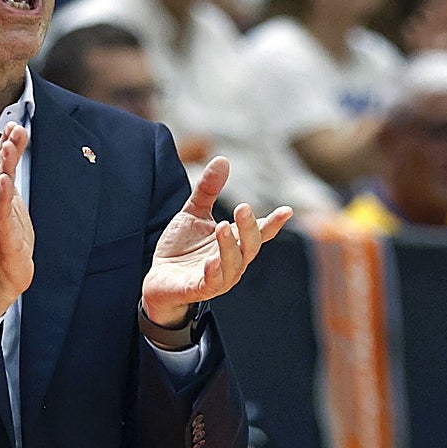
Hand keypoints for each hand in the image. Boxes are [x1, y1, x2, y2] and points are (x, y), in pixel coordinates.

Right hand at [0, 122, 34, 318]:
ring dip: (2, 166)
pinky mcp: (1, 233)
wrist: (4, 273)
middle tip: (15, 129)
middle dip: (6, 149)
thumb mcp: (7, 199)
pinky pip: (0, 212)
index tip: (12, 125)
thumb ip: (1, 173)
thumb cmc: (6, 236)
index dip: (3, 144)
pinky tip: (6, 182)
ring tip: (8, 147)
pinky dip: (3, 196)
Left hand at [141, 157, 292, 326]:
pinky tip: (210, 260)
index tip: (287, 210)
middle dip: (249, 228)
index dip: (273, 223)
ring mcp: (218, 277)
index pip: (259, 232)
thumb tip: (223, 159)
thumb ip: (208, 190)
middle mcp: (233, 261)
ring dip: (230, 247)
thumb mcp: (193, 213)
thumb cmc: (182, 247)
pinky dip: (213, 272)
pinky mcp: (199, 288)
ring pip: (233, 265)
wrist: (159, 279)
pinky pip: (210, 283)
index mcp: (235, 242)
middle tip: (243, 208)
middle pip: (250, 246)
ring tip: (223, 227)